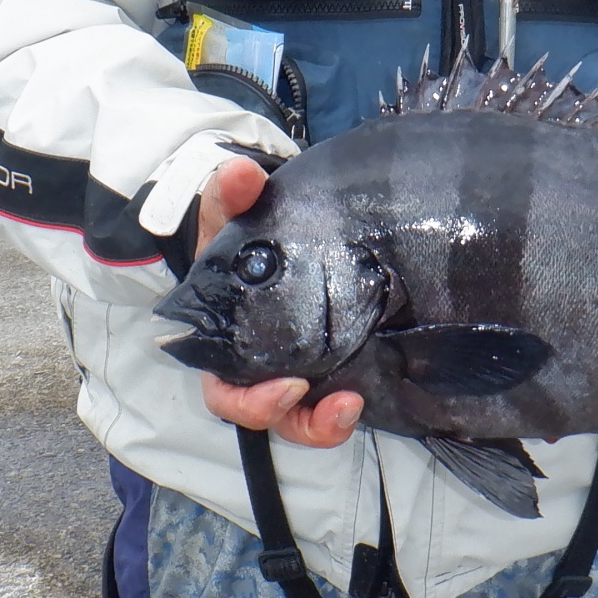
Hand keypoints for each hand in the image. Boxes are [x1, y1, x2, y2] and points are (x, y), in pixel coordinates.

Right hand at [193, 155, 361, 448]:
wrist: (263, 223)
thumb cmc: (236, 227)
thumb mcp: (227, 209)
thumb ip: (229, 192)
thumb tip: (240, 174)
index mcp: (222, 342)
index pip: (226, 392)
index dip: (252, 401)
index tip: (290, 386)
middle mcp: (255, 366)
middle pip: (272, 416)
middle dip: (302, 421)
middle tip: (339, 404)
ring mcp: (292, 368)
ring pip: (303, 416)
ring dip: (328, 423)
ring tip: (355, 406)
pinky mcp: (328, 362)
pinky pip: (333, 397)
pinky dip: (348, 403)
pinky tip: (374, 390)